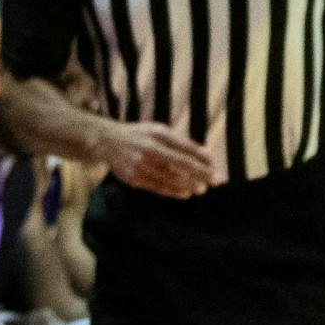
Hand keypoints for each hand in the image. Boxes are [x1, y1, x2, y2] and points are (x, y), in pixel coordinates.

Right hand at [97, 120, 216, 198]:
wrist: (107, 141)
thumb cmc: (140, 135)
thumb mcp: (160, 131)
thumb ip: (182, 142)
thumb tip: (207, 155)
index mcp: (157, 135)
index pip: (185, 149)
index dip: (203, 160)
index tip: (217, 168)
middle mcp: (148, 149)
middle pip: (180, 164)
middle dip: (200, 174)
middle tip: (216, 181)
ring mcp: (140, 165)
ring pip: (169, 177)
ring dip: (189, 184)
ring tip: (202, 189)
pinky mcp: (134, 178)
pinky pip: (157, 187)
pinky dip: (173, 191)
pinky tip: (186, 193)